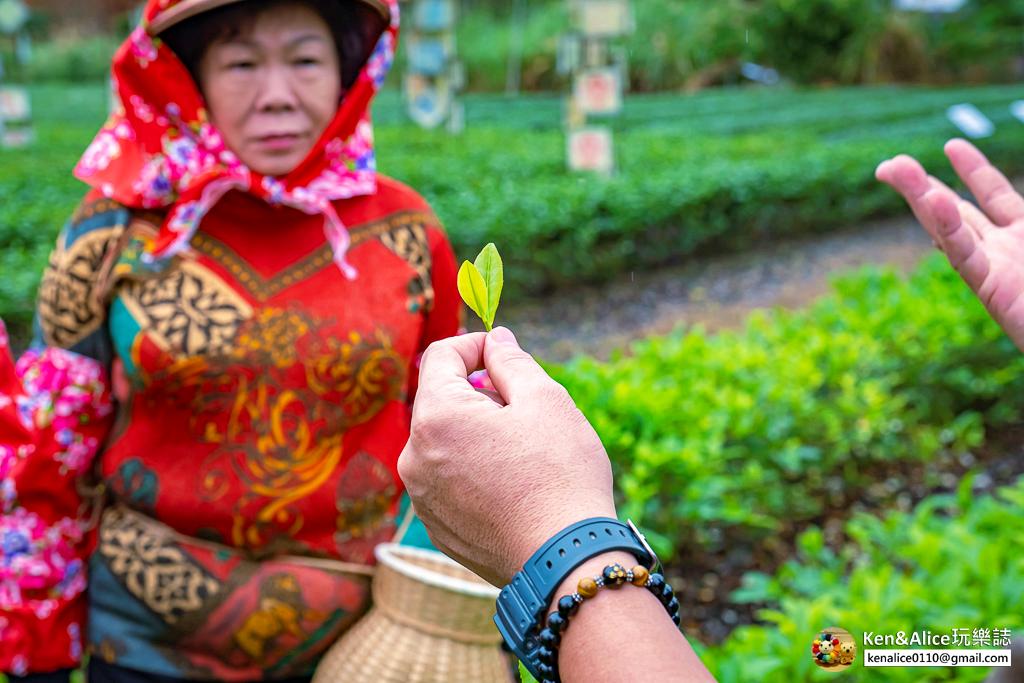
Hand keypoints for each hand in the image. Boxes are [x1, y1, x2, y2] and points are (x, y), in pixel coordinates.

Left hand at [398, 327, 615, 585]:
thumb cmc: (559, 474)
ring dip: (477, 433)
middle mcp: (414, 456)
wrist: (564, 562)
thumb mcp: (545, 399)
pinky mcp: (436, 528)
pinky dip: (474, 471)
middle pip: (441, 401)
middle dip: (479, 393)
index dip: (475, 345)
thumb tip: (494, 339)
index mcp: (435, 417)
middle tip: (526, 409)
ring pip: (445, 443)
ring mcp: (421, 497)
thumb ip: (511, 360)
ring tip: (524, 452)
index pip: (441, 356)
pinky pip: (449, 481)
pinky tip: (514, 486)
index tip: (505, 353)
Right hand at [876, 139, 1023, 350]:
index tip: (951, 146)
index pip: (993, 195)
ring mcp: (997, 270)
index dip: (972, 169)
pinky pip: (965, 255)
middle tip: (888, 167)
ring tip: (891, 170)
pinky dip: (946, 228)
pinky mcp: (993, 290)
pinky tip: (930, 201)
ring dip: (920, 197)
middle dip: (920, 186)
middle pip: (956, 210)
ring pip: (949, 227)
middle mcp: (1006, 251)